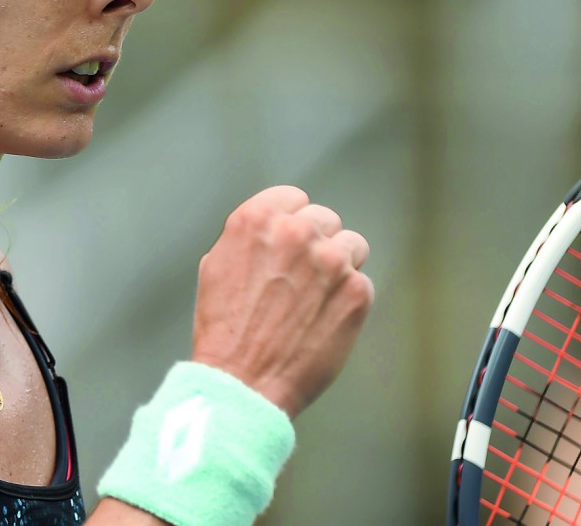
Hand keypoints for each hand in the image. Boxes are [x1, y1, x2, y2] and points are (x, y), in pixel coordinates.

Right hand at [190, 186, 372, 416]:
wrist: (243, 382)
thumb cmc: (225, 330)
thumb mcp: (217, 265)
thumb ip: (251, 237)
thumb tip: (275, 226)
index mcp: (257, 218)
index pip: (295, 199)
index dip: (292, 223)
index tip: (289, 246)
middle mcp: (296, 232)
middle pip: (325, 220)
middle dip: (316, 245)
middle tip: (301, 280)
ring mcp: (331, 260)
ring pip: (352, 245)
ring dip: (339, 267)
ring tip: (316, 300)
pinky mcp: (357, 292)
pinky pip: (363, 284)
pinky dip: (347, 301)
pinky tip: (323, 322)